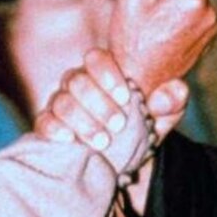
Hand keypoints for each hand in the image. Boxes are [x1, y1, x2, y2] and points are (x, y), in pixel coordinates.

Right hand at [35, 49, 189, 148]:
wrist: (128, 157)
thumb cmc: (144, 125)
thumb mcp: (165, 114)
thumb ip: (173, 99)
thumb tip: (165, 96)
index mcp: (104, 72)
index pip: (95, 58)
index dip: (107, 74)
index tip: (125, 97)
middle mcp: (78, 83)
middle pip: (76, 80)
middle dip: (98, 103)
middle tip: (119, 125)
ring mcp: (61, 104)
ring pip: (61, 102)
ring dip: (83, 121)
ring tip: (103, 141)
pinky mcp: (50, 126)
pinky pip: (44, 122)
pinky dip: (55, 130)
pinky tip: (71, 140)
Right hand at [109, 0, 216, 93]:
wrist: (139, 83)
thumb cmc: (131, 39)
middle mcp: (209, 13)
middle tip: (152, 0)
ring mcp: (210, 29)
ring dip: (179, 0)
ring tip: (155, 20)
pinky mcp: (207, 41)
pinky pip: (197, 16)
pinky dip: (182, 17)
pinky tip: (163, 31)